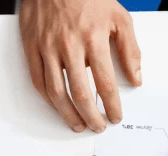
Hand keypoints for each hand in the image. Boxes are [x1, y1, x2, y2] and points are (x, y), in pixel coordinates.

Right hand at [19, 0, 140, 132]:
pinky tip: (57, 107)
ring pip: (57, 92)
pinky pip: (38, 81)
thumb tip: (136, 77)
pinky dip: (48, 100)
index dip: (111, 105)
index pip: (105, 82)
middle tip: (97, 126)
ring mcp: (48, 48)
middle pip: (80, 93)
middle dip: (91, 116)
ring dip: (68, 115)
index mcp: (93, 38)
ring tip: (77, 124)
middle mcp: (69, 45)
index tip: (115, 116)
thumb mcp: (118, 16)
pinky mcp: (32, 48)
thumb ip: (129, 49)